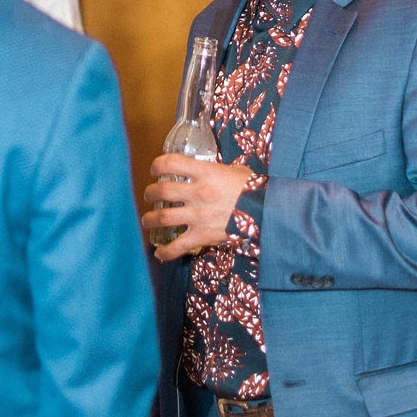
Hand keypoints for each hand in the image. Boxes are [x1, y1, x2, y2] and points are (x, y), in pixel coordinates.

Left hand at [141, 155, 255, 259]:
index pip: (172, 163)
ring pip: (162, 218)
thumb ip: (214, 171)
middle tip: (150, 195)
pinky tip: (160, 252)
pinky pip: (176, 247)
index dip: (158, 165)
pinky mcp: (202, 236)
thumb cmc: (254, 189)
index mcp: (206, 173)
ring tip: (148, 220)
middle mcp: (198, 193)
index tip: (155, 169)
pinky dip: (165, 252)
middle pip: (162, 190)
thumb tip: (204, 171)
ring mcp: (198, 216)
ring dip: (150, 219)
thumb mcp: (234, 171)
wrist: (268, 212)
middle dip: (150, 193)